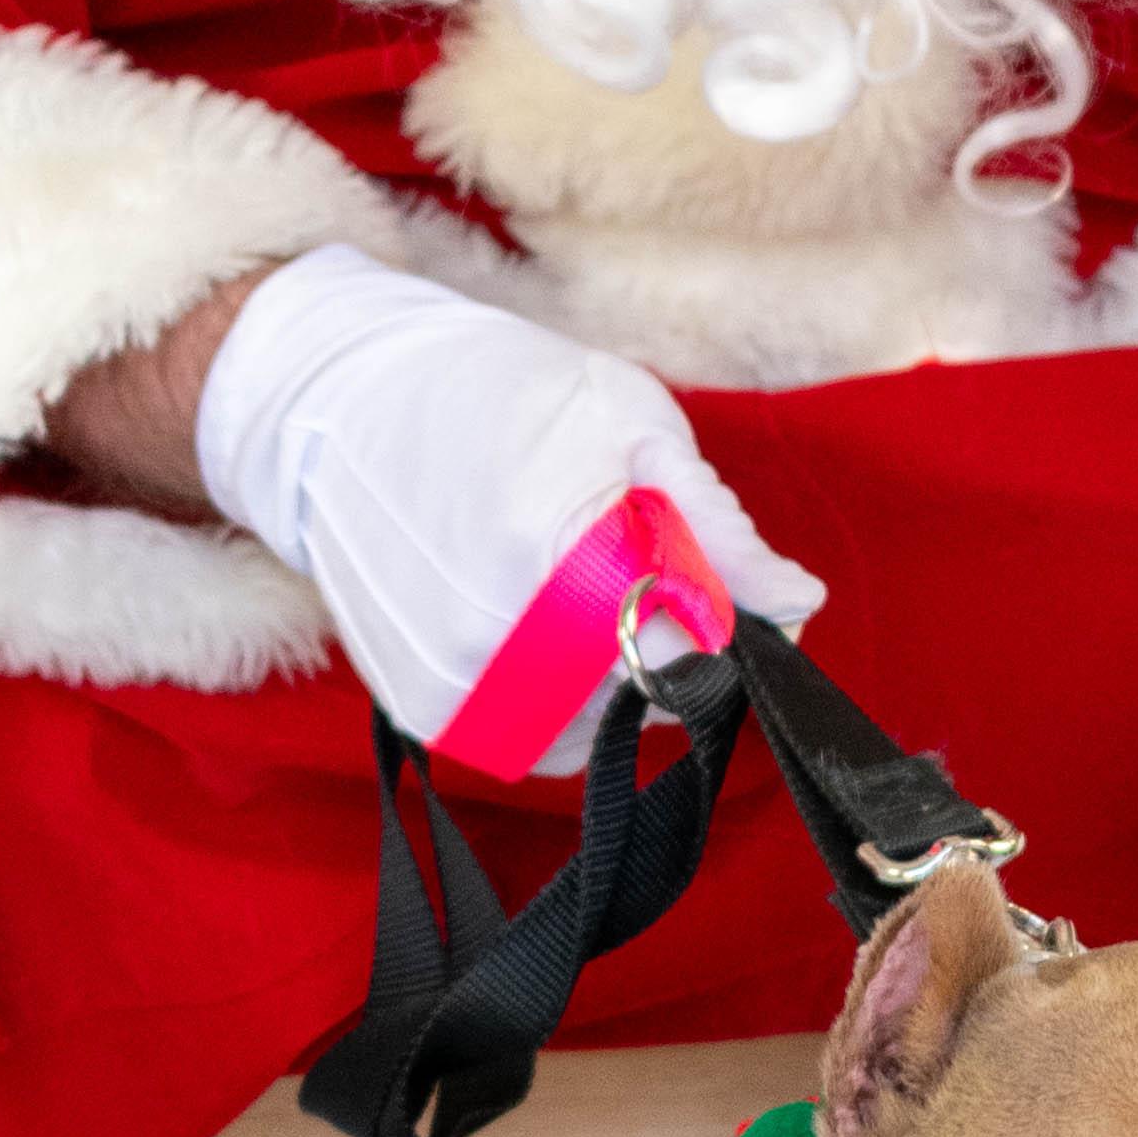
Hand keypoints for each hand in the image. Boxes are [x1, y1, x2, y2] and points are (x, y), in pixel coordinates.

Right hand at [175, 245, 820, 764]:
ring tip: (572, 582)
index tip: (722, 571)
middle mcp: (493, 638)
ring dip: (620, 670)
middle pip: (656, 689)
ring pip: (607, 724)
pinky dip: (566, 697)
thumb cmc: (498, 395)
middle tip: (633, 560)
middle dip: (676, 636)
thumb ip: (716, 523)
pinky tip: (539, 623)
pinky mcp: (430, 715)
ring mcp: (454, 687)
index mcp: (550, 550)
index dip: (733, 610)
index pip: (700, 639)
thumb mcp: (625, 419)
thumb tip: (797, 601)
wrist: (340, 407)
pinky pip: (545, 742)